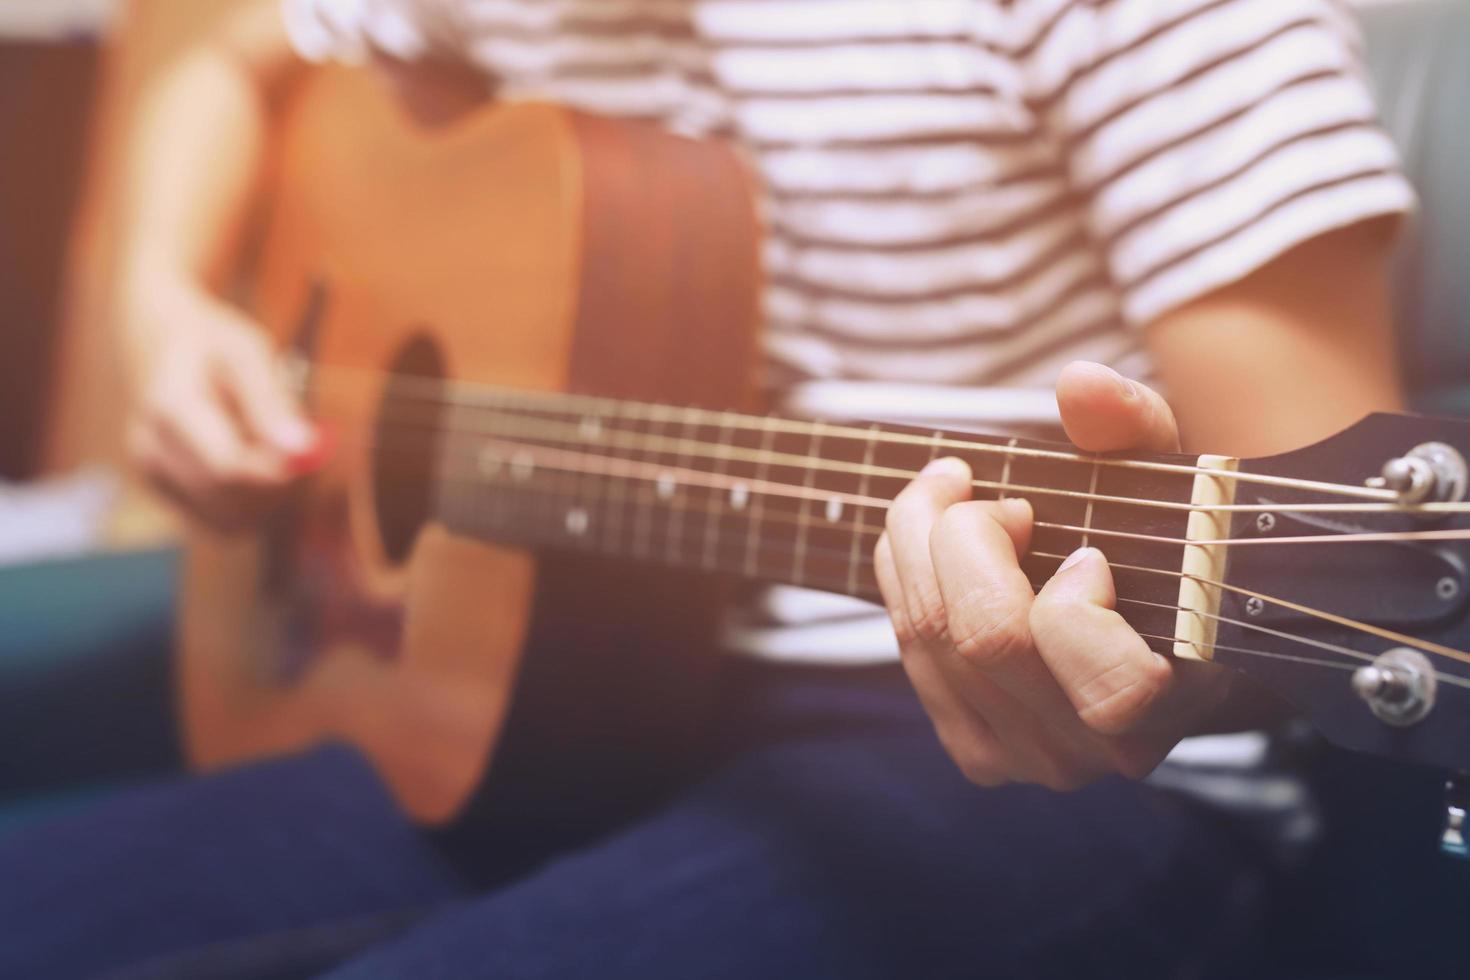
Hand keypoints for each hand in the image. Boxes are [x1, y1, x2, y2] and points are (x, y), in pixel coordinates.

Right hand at [124, 282, 319, 529]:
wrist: (157, 340)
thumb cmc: (211, 342)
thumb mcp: (246, 351)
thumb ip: (272, 401)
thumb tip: (302, 448)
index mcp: (169, 407)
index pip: (227, 466)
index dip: (278, 471)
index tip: (311, 453)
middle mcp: (150, 448)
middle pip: (229, 497)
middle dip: (278, 484)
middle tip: (305, 451)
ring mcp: (151, 474)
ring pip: (227, 519)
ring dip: (268, 501)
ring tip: (280, 455)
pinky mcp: (162, 492)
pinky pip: (219, 524)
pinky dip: (249, 510)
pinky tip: (260, 473)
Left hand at [874, 361, 1232, 789]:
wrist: (1153, 637)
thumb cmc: (1167, 551)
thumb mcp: (1169, 483)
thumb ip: (1136, 428)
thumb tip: (1080, 383)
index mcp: (1172, 703)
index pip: (1111, 688)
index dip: (1076, 608)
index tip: (1087, 551)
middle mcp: (1095, 750)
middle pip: (986, 638)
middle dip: (963, 534)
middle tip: (978, 486)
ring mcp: (1027, 760)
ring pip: (929, 639)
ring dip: (916, 541)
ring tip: (945, 491)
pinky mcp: (975, 753)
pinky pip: (907, 652)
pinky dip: (903, 577)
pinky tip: (926, 540)